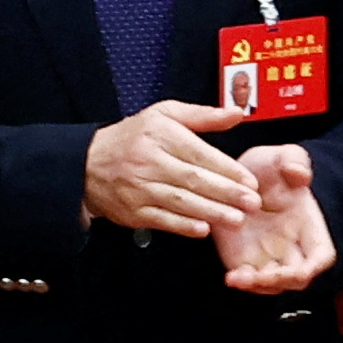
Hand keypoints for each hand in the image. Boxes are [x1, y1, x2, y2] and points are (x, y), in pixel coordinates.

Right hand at [84, 101, 259, 237]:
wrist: (89, 164)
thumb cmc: (134, 137)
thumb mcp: (165, 115)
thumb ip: (203, 116)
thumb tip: (237, 112)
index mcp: (161, 134)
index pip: (199, 154)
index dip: (227, 169)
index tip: (250, 181)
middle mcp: (150, 160)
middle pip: (194, 179)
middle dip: (227, 193)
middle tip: (252, 203)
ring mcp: (140, 188)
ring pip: (181, 202)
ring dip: (211, 212)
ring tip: (237, 219)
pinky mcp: (134, 211)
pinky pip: (163, 220)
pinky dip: (184, 226)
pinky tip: (204, 229)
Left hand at [213, 144, 336, 293]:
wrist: (239, 176)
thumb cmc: (268, 168)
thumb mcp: (281, 155)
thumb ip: (295, 159)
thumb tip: (300, 176)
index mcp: (308, 227)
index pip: (320, 256)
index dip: (313, 267)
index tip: (300, 272)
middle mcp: (291, 248)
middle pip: (295, 278)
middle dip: (281, 280)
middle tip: (262, 276)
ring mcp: (267, 257)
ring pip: (271, 284)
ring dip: (259, 286)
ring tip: (240, 278)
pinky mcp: (243, 260)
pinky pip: (246, 280)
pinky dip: (241, 283)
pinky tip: (231, 278)